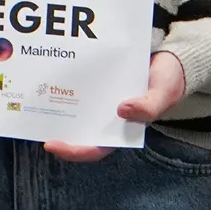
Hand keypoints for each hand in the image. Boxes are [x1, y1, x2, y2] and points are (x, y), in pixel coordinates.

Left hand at [44, 49, 186, 162]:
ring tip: (39, 95)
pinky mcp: (100, 82)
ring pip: (77, 108)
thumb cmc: (169, 81)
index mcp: (122, 130)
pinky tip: (59, 73)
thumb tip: (122, 110)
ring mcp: (103, 100)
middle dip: (57, 128)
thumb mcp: (164, 94)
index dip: (73, 151)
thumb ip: (148, 106)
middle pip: (79, 129)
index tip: (52, 144)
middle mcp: (108, 118)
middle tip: (36, 119)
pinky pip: (83, 86)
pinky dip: (71, 82)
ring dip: (60, 104)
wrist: (173, 58)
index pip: (94, 148)